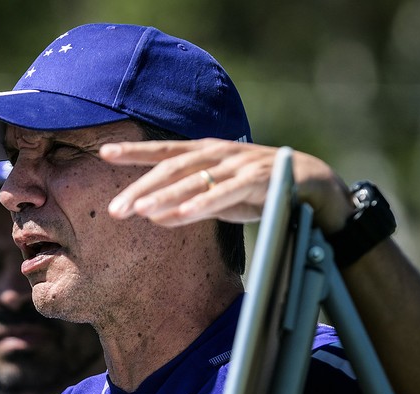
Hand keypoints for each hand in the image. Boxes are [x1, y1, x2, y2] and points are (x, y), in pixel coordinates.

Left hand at [101, 138, 353, 232]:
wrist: (316, 189)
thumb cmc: (263, 192)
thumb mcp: (220, 198)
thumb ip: (190, 203)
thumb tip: (154, 214)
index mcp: (207, 153)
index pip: (164, 152)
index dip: (135, 151)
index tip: (103, 152)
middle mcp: (219, 153)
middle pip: (172, 169)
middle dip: (141, 187)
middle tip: (114, 209)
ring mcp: (239, 164)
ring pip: (194, 180)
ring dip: (164, 196)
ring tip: (139, 212)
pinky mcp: (259, 179)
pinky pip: (224, 193)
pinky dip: (200, 204)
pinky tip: (178, 215)